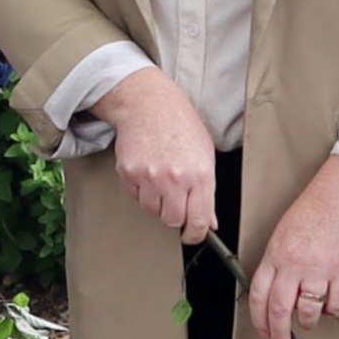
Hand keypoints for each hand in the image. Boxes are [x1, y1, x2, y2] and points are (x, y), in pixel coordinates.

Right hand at [103, 63, 219, 240]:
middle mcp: (174, 178)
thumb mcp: (205, 154)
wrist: (149, 103)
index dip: (196, 234)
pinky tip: (148, 170)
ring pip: (152, 211)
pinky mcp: (129, 174)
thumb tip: (209, 220)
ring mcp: (149, 177)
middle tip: (175, 199)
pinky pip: (135, 197)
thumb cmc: (180, 124)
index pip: (199, 221)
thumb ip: (207, 190)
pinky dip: (141, 190)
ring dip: (157, 202)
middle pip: (173, 220)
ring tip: (161, 179)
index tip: (192, 235)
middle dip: (175, 215)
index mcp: (199, 174)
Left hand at [244, 158, 338, 338]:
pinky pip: (336, 305)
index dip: (259, 320)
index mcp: (275, 255)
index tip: (264, 331)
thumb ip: (277, 262)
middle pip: (279, 311)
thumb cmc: (315, 209)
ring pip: (307, 313)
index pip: (258, 296)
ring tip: (310, 319)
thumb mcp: (283, 233)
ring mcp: (318, 270)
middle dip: (278, 334)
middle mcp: (293, 265)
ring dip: (308, 322)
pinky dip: (334, 310)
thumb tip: (276, 291)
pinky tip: (332, 303)